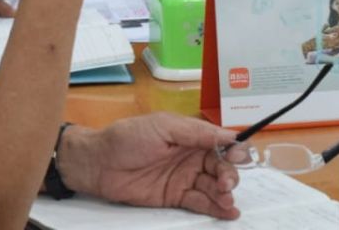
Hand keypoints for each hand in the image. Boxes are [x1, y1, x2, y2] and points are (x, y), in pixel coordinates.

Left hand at [57, 114, 244, 219]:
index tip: (238, 157)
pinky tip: (228, 212)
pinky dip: (216, 208)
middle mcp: (191, 156)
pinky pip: (200, 202)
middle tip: (225, 183)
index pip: (221, 142)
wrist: (99, 163)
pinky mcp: (175, 197)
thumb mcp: (164, 127)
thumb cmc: (128, 138)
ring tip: (227, 200)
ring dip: (225, 193)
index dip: (233, 149)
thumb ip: (196, 132)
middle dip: (230, 174)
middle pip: (221, 166)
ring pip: (214, 186)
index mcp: (190, 135)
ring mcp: (184, 178)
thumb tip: (229, 135)